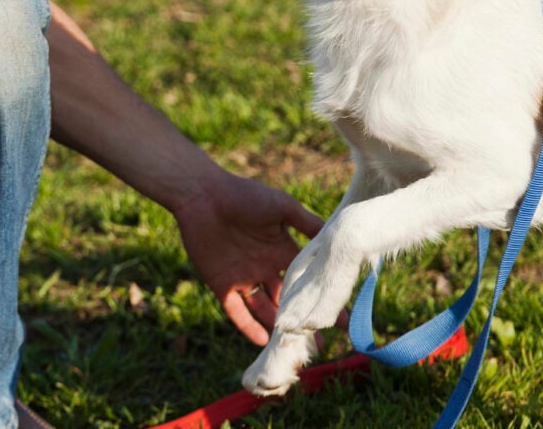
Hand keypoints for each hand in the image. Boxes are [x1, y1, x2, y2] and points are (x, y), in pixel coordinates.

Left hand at [172, 170, 323, 345]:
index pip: (305, 280)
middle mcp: (264, 267)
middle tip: (320, 343)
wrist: (202, 195)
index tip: (340, 318)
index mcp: (281, 250)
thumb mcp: (282, 207)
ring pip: (264, 309)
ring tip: (294, 348)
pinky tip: (263, 340)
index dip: (320, 298)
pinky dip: (248, 326)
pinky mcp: (221, 284)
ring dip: (278, 328)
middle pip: (286, 300)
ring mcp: (243, 277)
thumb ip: (307, 223)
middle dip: (302, 321)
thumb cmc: (243, 196)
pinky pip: (236, 310)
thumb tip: (337, 237)